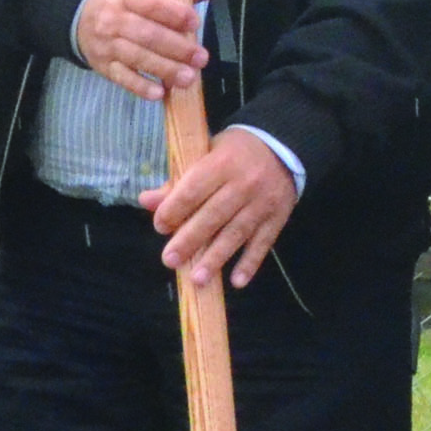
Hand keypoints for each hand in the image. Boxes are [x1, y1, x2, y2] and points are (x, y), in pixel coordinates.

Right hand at [74, 0, 209, 101]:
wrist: (81, 13)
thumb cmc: (128, 1)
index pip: (150, 3)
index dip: (173, 13)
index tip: (194, 23)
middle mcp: (114, 18)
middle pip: (147, 34)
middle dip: (177, 48)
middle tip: (201, 58)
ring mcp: (107, 44)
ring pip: (137, 57)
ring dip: (165, 69)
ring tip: (189, 78)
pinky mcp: (104, 65)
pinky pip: (122, 78)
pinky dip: (141, 87)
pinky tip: (160, 94)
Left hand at [140, 126, 298, 288]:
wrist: (283, 148)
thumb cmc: (235, 152)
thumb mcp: (205, 154)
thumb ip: (178, 181)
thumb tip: (147, 201)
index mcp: (221, 164)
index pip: (193, 191)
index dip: (174, 211)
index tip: (161, 227)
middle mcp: (244, 184)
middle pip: (213, 216)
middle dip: (190, 240)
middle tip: (170, 261)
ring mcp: (262, 203)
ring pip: (236, 233)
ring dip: (216, 258)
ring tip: (198, 280)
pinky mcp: (278, 218)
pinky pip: (263, 243)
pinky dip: (250, 263)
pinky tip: (237, 282)